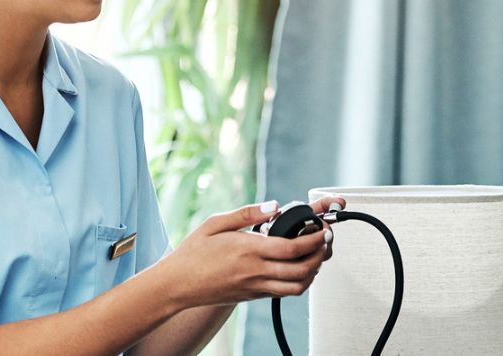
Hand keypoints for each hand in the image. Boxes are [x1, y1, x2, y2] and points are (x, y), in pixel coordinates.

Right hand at [153, 196, 346, 308]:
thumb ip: (247, 213)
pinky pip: (285, 292)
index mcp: (249, 250)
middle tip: (325, 241)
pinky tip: (298, 268)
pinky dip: (299, 282)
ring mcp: (256, 287)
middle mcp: (255, 271)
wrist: (177, 285)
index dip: (315, 239)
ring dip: (313, 271)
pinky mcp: (253, 296)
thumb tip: (274, 205)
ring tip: (316, 255)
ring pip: (297, 286)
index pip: (293, 248)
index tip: (322, 230)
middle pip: (302, 269)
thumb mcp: (216, 223)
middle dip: (321, 255)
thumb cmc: (193, 254)